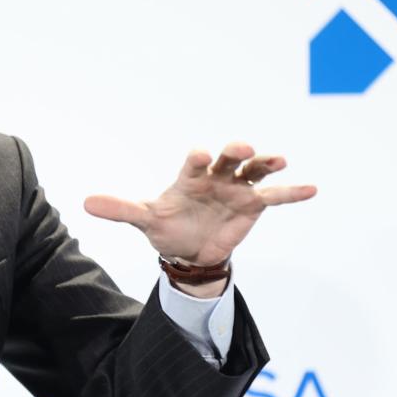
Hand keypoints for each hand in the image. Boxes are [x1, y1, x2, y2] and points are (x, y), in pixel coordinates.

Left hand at [83, 142, 317, 267]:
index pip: (194, 163)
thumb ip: (120, 208)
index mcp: (189, 177)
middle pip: (228, 159)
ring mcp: (236, 189)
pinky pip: (274, 197)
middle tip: (240, 147)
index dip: (199, 158)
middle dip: (234, 152)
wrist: (188, 249)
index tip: (202, 155)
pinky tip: (311, 187)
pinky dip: (291, 192)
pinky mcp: (253, 205)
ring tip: (278, 159)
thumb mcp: (144, 218)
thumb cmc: (167, 226)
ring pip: (253, 171)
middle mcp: (215, 177)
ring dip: (265, 163)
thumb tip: (85, 203)